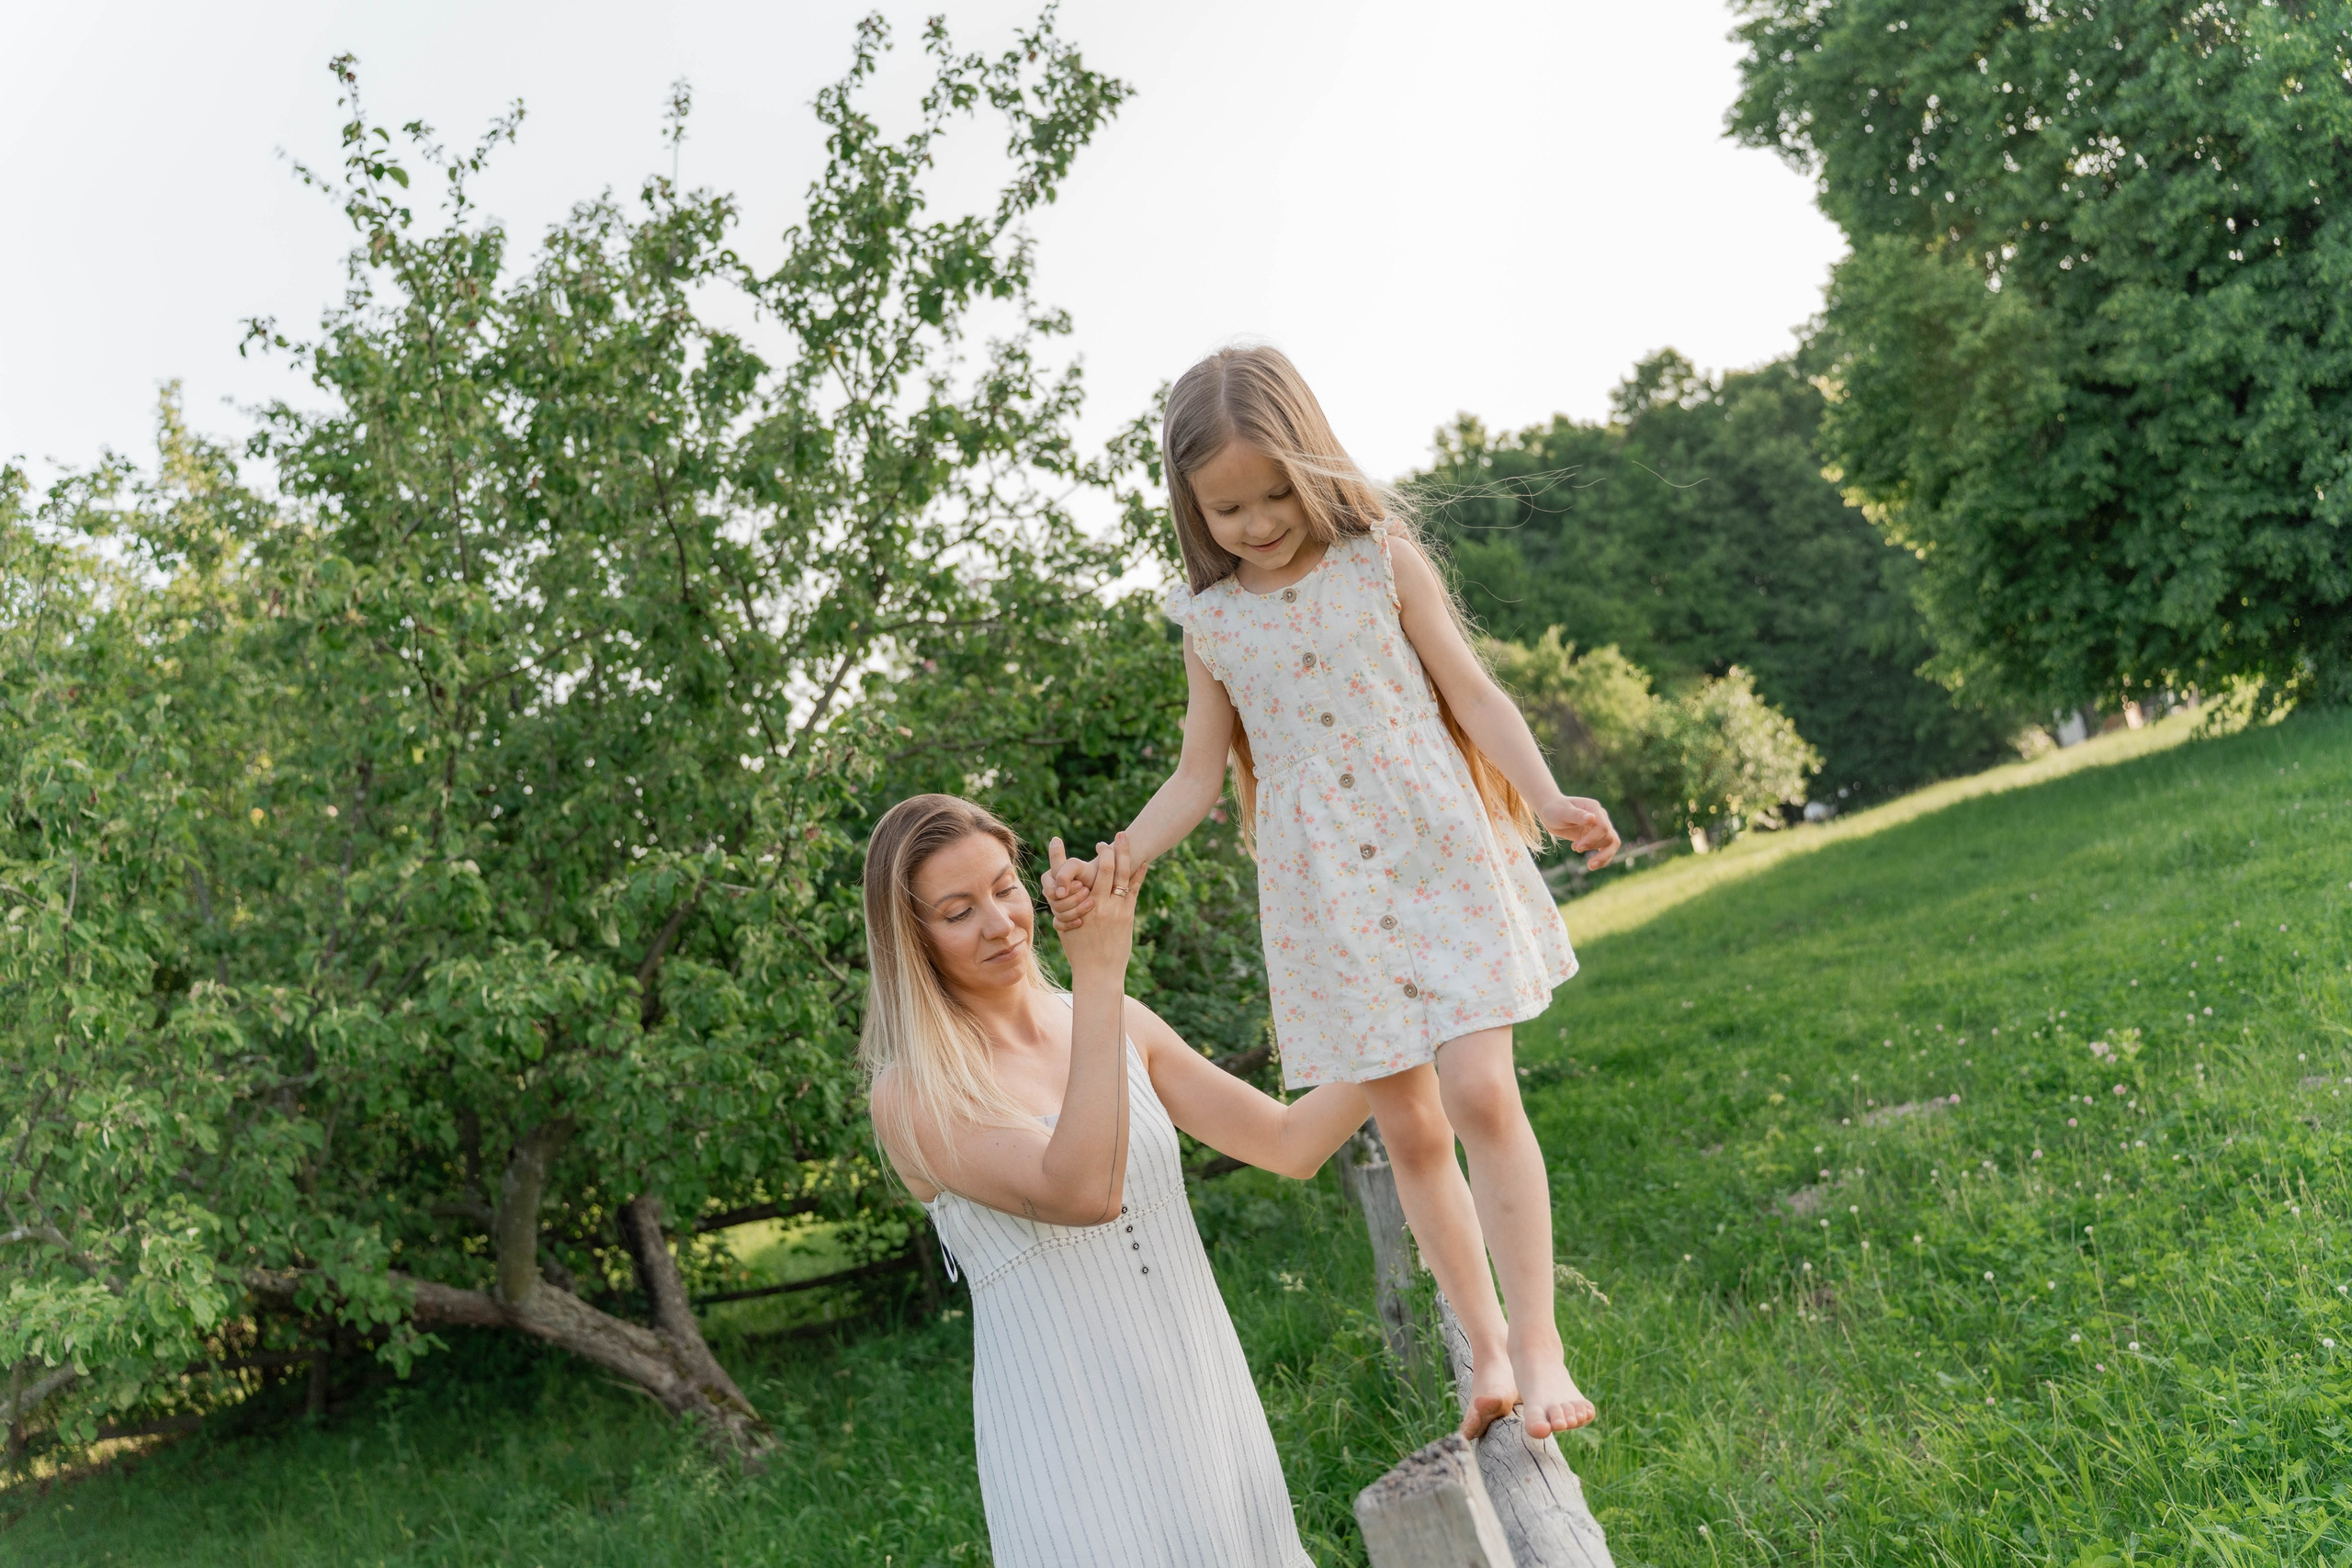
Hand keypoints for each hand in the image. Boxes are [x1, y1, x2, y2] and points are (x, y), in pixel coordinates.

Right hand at [1042, 837, 1099, 929]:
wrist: (1106, 883)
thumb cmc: (1092, 871)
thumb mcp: (1078, 867)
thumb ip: (1065, 873)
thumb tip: (1060, 893)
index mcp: (1049, 877)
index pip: (1049, 890)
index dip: (1065, 889)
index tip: (1080, 883)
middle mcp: (1051, 891)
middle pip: (1054, 903)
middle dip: (1073, 899)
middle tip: (1087, 892)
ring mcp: (1056, 905)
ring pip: (1058, 915)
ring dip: (1075, 909)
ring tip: (1091, 903)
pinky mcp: (1063, 918)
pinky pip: (1059, 925)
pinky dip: (1070, 923)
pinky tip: (1082, 920)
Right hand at [1053, 834, 1144, 974]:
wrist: (1097, 972)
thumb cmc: (1078, 951)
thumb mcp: (1066, 927)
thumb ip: (1066, 909)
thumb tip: (1060, 894)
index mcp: (1079, 905)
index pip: (1072, 874)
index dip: (1067, 856)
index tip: (1060, 840)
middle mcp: (1098, 904)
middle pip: (1105, 869)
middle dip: (1109, 850)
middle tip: (1114, 836)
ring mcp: (1115, 909)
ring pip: (1122, 875)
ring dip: (1125, 855)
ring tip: (1126, 838)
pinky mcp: (1127, 915)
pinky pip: (1133, 889)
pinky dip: (1139, 874)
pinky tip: (1143, 862)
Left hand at [1539, 795, 1620, 869]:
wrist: (1551, 813)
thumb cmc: (1555, 810)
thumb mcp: (1562, 812)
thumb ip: (1576, 815)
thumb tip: (1592, 818)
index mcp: (1593, 807)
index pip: (1602, 826)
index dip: (1592, 839)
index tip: (1577, 847)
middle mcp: (1601, 816)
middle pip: (1609, 836)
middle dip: (1594, 847)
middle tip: (1576, 849)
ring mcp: (1601, 827)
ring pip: (1612, 843)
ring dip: (1602, 856)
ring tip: (1589, 865)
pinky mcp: (1598, 837)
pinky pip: (1607, 849)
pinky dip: (1603, 859)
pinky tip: (1593, 866)